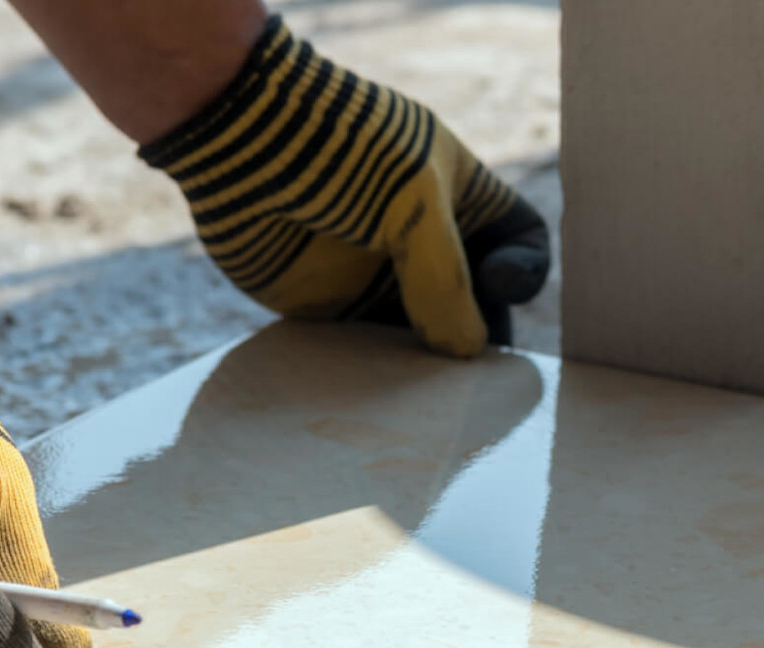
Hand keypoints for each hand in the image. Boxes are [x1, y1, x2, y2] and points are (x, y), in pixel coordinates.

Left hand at [140, 14, 549, 356]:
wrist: (240, 141)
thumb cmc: (340, 149)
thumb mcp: (414, 201)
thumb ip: (445, 278)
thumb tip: (466, 348)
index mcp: (456, 193)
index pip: (518, 241)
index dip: (522, 270)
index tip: (499, 283)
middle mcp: (422, 237)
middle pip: (475, 303)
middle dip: (479, 336)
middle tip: (473, 367)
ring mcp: (376, 273)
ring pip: (425, 336)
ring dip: (431, 367)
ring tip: (433, 391)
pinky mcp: (330, 305)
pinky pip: (370, 350)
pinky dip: (382, 373)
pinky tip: (385, 385)